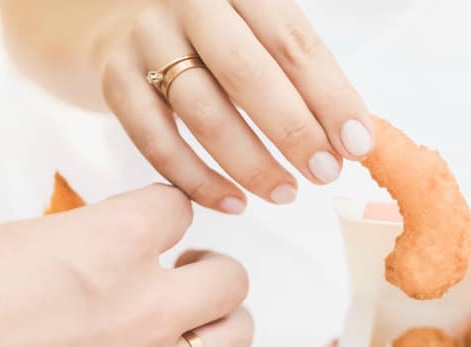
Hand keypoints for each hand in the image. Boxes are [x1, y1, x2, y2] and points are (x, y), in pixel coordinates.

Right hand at [0, 185, 252, 346]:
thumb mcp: (16, 243)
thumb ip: (77, 246)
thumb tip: (91, 261)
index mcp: (116, 242)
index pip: (177, 209)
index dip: (168, 216)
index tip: (163, 226)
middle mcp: (146, 305)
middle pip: (230, 280)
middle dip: (214, 275)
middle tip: (190, 279)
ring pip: (230, 345)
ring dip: (219, 334)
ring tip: (192, 333)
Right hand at [99, 0, 372, 212]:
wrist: (118, 19)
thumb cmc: (213, 36)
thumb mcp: (258, 33)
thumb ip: (300, 75)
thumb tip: (350, 141)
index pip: (293, 43)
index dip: (330, 98)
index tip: (357, 145)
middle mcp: (189, 1)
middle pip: (247, 73)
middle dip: (293, 132)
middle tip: (324, 173)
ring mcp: (145, 38)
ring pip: (202, 111)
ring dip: (249, 163)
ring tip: (285, 193)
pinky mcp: (113, 78)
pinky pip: (157, 141)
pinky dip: (197, 179)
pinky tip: (232, 202)